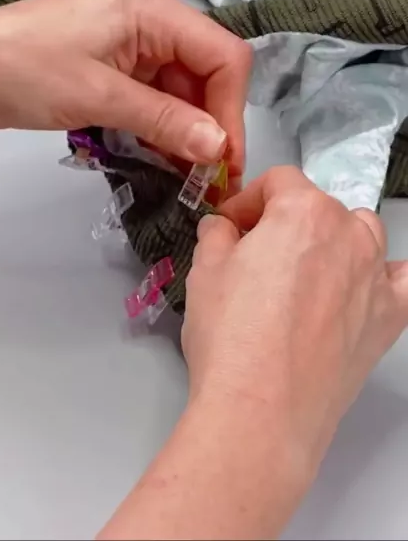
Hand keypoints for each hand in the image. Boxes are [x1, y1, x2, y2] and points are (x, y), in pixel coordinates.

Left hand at [0, 0, 249, 172]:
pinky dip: (161, 124)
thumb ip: (165, 120)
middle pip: (206, 71)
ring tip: (187, 176)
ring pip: (182, 87)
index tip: (225, 162)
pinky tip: (163, 156)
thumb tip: (219, 149)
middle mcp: (150, 16)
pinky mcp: (114, 62)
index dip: (231, 110)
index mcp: (152, 7)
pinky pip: (154, 93)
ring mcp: (132, 39)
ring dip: (187, 129)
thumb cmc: (21, 70)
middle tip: (209, 179)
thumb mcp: (97, 97)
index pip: (222, 55)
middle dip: (211, 124)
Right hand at [183, 166, 407, 478]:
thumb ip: (216, 235)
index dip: (247, 201)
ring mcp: (374, 276)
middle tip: (255, 255)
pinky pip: (401, 281)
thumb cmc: (233, 338)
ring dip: (335, 240)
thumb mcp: (204, 270)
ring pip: (362, 234)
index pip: (277, 182)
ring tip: (305, 273)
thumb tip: (222, 227)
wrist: (262, 410)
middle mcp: (347, 234)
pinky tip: (364, 289)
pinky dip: (385, 278)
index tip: (230, 225)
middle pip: (318, 207)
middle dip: (285, 223)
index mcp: (302, 211)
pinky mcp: (388, 318)